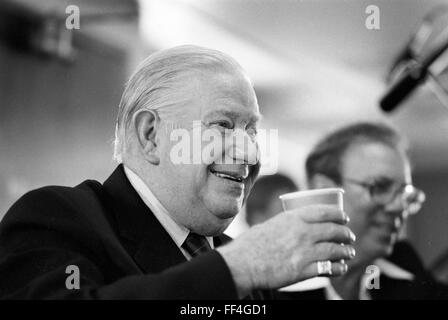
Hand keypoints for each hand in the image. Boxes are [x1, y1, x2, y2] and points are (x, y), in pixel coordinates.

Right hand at [217, 204, 355, 296]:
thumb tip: (296, 224)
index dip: (339, 215)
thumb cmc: (251, 244)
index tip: (344, 217)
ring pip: (335, 249)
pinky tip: (341, 267)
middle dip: (346, 233)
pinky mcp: (303, 271)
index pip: (324, 212)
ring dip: (346, 251)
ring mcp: (304, 252)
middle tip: (349, 236)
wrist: (242, 264)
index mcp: (293, 218)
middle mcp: (302, 233)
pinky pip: (329, 268)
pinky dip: (338, 267)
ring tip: (349, 252)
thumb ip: (286, 224)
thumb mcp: (270, 224)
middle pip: (333, 230)